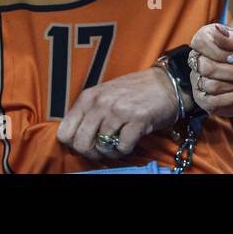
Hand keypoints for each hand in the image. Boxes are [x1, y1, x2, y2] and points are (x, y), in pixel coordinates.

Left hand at [57, 67, 179, 160]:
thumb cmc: (136, 90)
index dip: (74, 143)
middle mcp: (101, 102)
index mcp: (89, 97)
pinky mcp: (137, 119)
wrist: (168, 81)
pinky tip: (131, 139)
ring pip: (101, 147)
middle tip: (103, 148)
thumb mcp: (105, 95)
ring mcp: (119, 110)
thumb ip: (88, 112)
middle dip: (92, 151)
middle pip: (80, 143)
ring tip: (120, 141)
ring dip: (111, 150)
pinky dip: (126, 148)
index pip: (64, 132)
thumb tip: (75, 138)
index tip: (87, 142)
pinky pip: (122, 147)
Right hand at [188, 22, 232, 117]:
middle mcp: (196, 59)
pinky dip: (232, 97)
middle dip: (232, 71)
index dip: (221, 52)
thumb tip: (217, 30)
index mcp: (205, 39)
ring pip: (210, 85)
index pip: (200, 42)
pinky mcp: (202, 98)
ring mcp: (197, 79)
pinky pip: (212, 101)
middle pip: (205, 67)